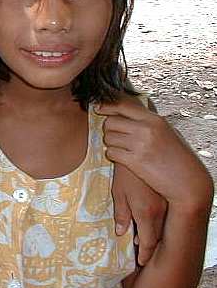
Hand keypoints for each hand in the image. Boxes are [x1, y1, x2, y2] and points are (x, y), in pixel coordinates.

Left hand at [98, 95, 212, 213]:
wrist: (189, 182)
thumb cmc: (179, 158)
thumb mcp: (167, 132)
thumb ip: (148, 122)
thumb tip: (129, 112)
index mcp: (154, 119)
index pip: (123, 105)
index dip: (107, 105)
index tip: (98, 108)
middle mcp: (146, 129)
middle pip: (110, 121)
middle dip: (108, 129)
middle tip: (115, 135)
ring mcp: (140, 145)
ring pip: (108, 137)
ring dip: (111, 143)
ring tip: (121, 148)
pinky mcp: (135, 161)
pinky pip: (111, 152)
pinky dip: (113, 155)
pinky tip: (121, 157)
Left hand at [112, 163, 166, 265]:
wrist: (138, 152)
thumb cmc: (124, 173)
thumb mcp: (118, 193)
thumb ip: (121, 214)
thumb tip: (121, 232)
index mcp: (146, 213)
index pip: (149, 242)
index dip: (145, 253)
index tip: (141, 260)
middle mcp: (159, 211)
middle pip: (157, 236)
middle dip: (149, 246)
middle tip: (140, 252)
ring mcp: (165, 204)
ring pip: (162, 227)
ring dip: (153, 234)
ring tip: (141, 239)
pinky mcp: (165, 197)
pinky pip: (163, 216)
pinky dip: (156, 223)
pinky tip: (147, 221)